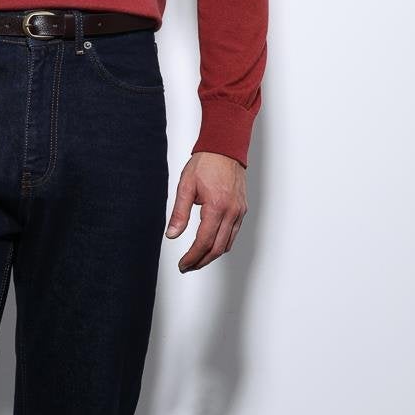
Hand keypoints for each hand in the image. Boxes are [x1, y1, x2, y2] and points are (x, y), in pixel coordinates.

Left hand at [165, 152, 246, 270]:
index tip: (183, 264)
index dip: (192, 257)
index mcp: (217, 207)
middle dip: (201, 261)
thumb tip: (172, 234)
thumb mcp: (186, 186)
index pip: (204, 242)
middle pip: (217, 248)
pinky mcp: (242, 209)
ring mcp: (239, 212)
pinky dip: (222, 244)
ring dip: (212, 255)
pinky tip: (210, 244)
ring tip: (197, 259)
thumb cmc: (206, 163)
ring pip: (227, 244)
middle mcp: (231, 212)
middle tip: (188, 266)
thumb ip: (180, 213)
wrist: (225, 148)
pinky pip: (233, 234)